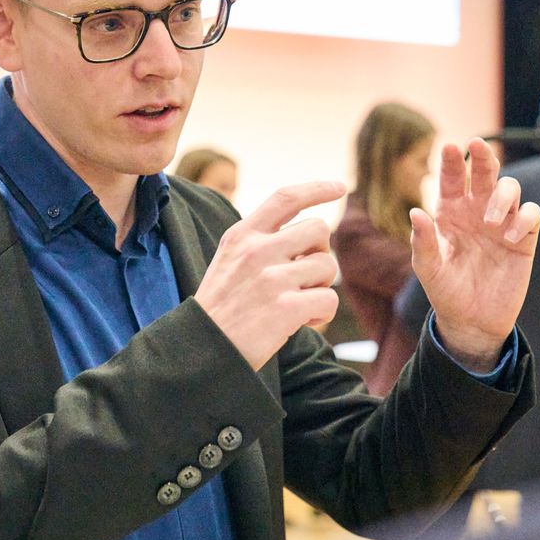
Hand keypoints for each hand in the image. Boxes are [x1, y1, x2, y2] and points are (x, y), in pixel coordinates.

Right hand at [195, 181, 345, 369]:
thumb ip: (262, 242)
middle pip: (319, 230)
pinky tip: (301, 322)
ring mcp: (270, 279)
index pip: (286, 198)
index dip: (317, 189)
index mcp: (241, 235)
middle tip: (304, 278)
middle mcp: (256, 251)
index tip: (339, 187)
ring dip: (321, 286)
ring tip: (298, 304)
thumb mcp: (229, 261)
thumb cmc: (222, 310)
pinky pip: (329, 299)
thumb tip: (312, 234)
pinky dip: (323, 314)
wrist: (200, 351)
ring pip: (328, 266)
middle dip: (320, 253)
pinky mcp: (285, 309)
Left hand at [411, 139, 539, 371]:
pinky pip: (532, 214)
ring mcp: (503, 222)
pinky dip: (525, 219)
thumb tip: (415, 213)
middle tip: (477, 144)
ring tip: (492, 222)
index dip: (452, 162)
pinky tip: (511, 238)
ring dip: (503, 196)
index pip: (452, 179)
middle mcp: (478, 211)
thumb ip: (424, 243)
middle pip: (485, 173)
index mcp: (451, 213)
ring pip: (511, 188)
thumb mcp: (430, 270)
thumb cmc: (446, 292)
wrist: (473, 321)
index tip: (451, 147)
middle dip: (483, 156)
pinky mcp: (524, 239)